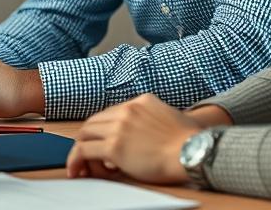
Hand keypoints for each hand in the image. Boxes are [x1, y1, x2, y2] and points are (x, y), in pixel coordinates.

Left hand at [66, 94, 203, 183]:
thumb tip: (145, 136)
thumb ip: (153, 120)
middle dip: (89, 139)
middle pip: (94, 122)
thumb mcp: (171, 117)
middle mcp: (127, 110)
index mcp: (141, 101)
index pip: (111, 113)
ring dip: (82, 150)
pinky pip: (84, 151)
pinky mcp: (114, 146)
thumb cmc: (191, 142)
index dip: (104, 130)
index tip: (103, 143)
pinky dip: (76, 160)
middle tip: (89, 156)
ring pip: (85, 135)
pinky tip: (76, 170)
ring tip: (83, 167)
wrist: (194, 151)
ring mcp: (119, 126)